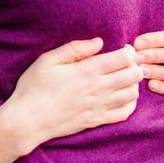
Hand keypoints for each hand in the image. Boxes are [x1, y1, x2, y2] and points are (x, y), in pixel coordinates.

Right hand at [4, 38, 143, 154]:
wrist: (29, 120)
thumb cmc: (35, 86)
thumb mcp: (49, 59)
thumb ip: (75, 48)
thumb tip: (99, 42)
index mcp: (88, 71)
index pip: (124, 58)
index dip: (129, 50)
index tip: (122, 48)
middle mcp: (98, 89)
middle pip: (134, 75)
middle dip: (134, 65)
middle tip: (124, 62)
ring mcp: (100, 107)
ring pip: (133, 94)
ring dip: (132, 83)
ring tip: (122, 77)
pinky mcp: (97, 121)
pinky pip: (125, 113)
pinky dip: (129, 103)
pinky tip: (121, 95)